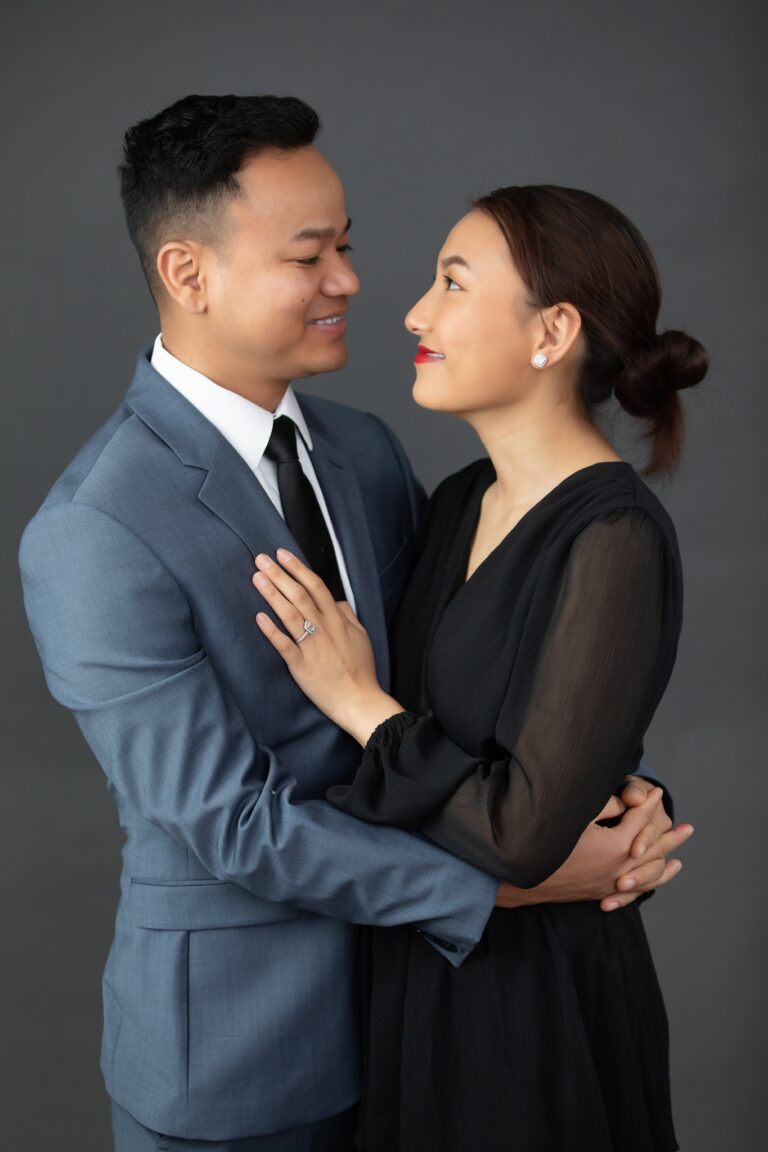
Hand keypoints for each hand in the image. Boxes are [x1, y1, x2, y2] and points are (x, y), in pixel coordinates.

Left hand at [253, 549, 402, 742]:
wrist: (359, 700)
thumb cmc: (360, 669)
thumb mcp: (361, 636)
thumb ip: (348, 615)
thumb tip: (338, 601)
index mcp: (337, 619)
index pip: (316, 586)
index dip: (298, 568)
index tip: (282, 554)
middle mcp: (324, 628)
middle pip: (299, 595)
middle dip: (279, 575)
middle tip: (260, 559)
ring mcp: (312, 646)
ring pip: (289, 614)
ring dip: (272, 594)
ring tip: (256, 578)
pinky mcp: (301, 665)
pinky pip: (284, 645)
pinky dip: (271, 630)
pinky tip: (258, 617)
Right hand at [495, 787, 692, 909]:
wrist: (524, 879)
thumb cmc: (548, 843)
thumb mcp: (576, 817)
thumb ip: (606, 806)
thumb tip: (628, 800)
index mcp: (618, 846)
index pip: (640, 820)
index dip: (648, 803)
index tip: (656, 791)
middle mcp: (622, 868)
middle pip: (654, 849)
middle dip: (670, 835)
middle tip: (688, 828)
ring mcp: (613, 883)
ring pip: (651, 872)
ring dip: (667, 859)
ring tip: (681, 853)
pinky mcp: (603, 892)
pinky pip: (639, 889)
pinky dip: (655, 880)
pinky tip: (662, 874)